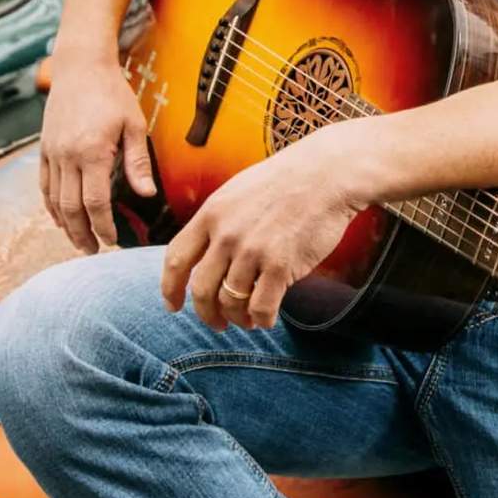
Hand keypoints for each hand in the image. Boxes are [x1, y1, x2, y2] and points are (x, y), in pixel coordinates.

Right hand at [39, 56, 156, 252]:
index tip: (113, 242)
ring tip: (78, 242)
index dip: (103, 226)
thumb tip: (147, 195)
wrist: (80, 66)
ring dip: (65, 225)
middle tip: (93, 252)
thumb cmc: (113, 93)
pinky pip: (44, 185)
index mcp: (93, 152)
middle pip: (71, 208)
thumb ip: (138, 162)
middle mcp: (67, 156)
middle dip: (82, 234)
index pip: (95, 202)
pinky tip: (60, 218)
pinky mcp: (44, 148)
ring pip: (54, 200)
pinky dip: (51, 206)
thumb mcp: (134, 125)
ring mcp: (52, 153)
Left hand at [162, 120, 373, 329]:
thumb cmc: (288, 180)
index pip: (176, 260)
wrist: (327, 174)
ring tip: (248, 320)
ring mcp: (252, 251)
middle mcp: (226, 235)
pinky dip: (261, 320)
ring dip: (237, 318)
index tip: (173, 305)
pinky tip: (267, 319)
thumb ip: (219, 220)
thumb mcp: (238, 190)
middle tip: (218, 323)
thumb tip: (206, 251)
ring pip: (231, 302)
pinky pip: (261, 307)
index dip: (170, 289)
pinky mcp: (280, 266)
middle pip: (201, 290)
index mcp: (211, 214)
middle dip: (207, 314)